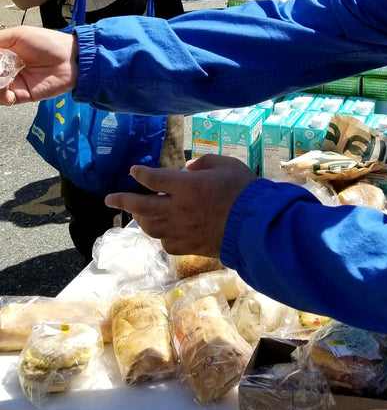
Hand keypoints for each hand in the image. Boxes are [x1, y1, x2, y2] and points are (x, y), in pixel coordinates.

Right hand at [0, 27, 77, 104]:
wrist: (70, 58)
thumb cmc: (47, 43)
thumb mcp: (18, 35)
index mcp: (5, 54)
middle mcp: (6, 70)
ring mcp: (12, 84)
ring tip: (0, 73)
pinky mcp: (20, 96)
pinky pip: (3, 98)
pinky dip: (0, 92)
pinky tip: (3, 84)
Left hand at [105, 154, 256, 254]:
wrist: (255, 225)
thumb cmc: (244, 190)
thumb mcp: (226, 164)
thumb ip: (204, 163)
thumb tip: (187, 168)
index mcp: (186, 186)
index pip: (154, 179)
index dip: (141, 173)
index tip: (134, 170)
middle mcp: (178, 209)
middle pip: (141, 206)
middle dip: (122, 200)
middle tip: (109, 199)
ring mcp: (182, 230)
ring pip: (151, 227)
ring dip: (140, 219)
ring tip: (137, 213)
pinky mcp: (189, 246)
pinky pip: (166, 243)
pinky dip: (161, 236)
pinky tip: (163, 232)